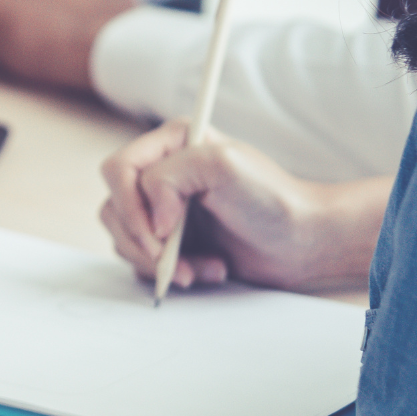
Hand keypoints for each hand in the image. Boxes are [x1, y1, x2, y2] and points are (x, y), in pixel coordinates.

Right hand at [99, 121, 390, 291]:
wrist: (302, 242)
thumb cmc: (272, 200)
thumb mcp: (224, 166)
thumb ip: (171, 177)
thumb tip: (153, 218)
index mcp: (171, 143)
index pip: (118, 169)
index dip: (131, 205)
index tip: (164, 231)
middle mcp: (162, 173)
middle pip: (114, 207)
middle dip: (142, 241)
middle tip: (172, 259)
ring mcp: (164, 209)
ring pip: (123, 237)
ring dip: (158, 262)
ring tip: (200, 267)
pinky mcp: (170, 241)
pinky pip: (142, 260)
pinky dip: (169, 272)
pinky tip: (207, 269)